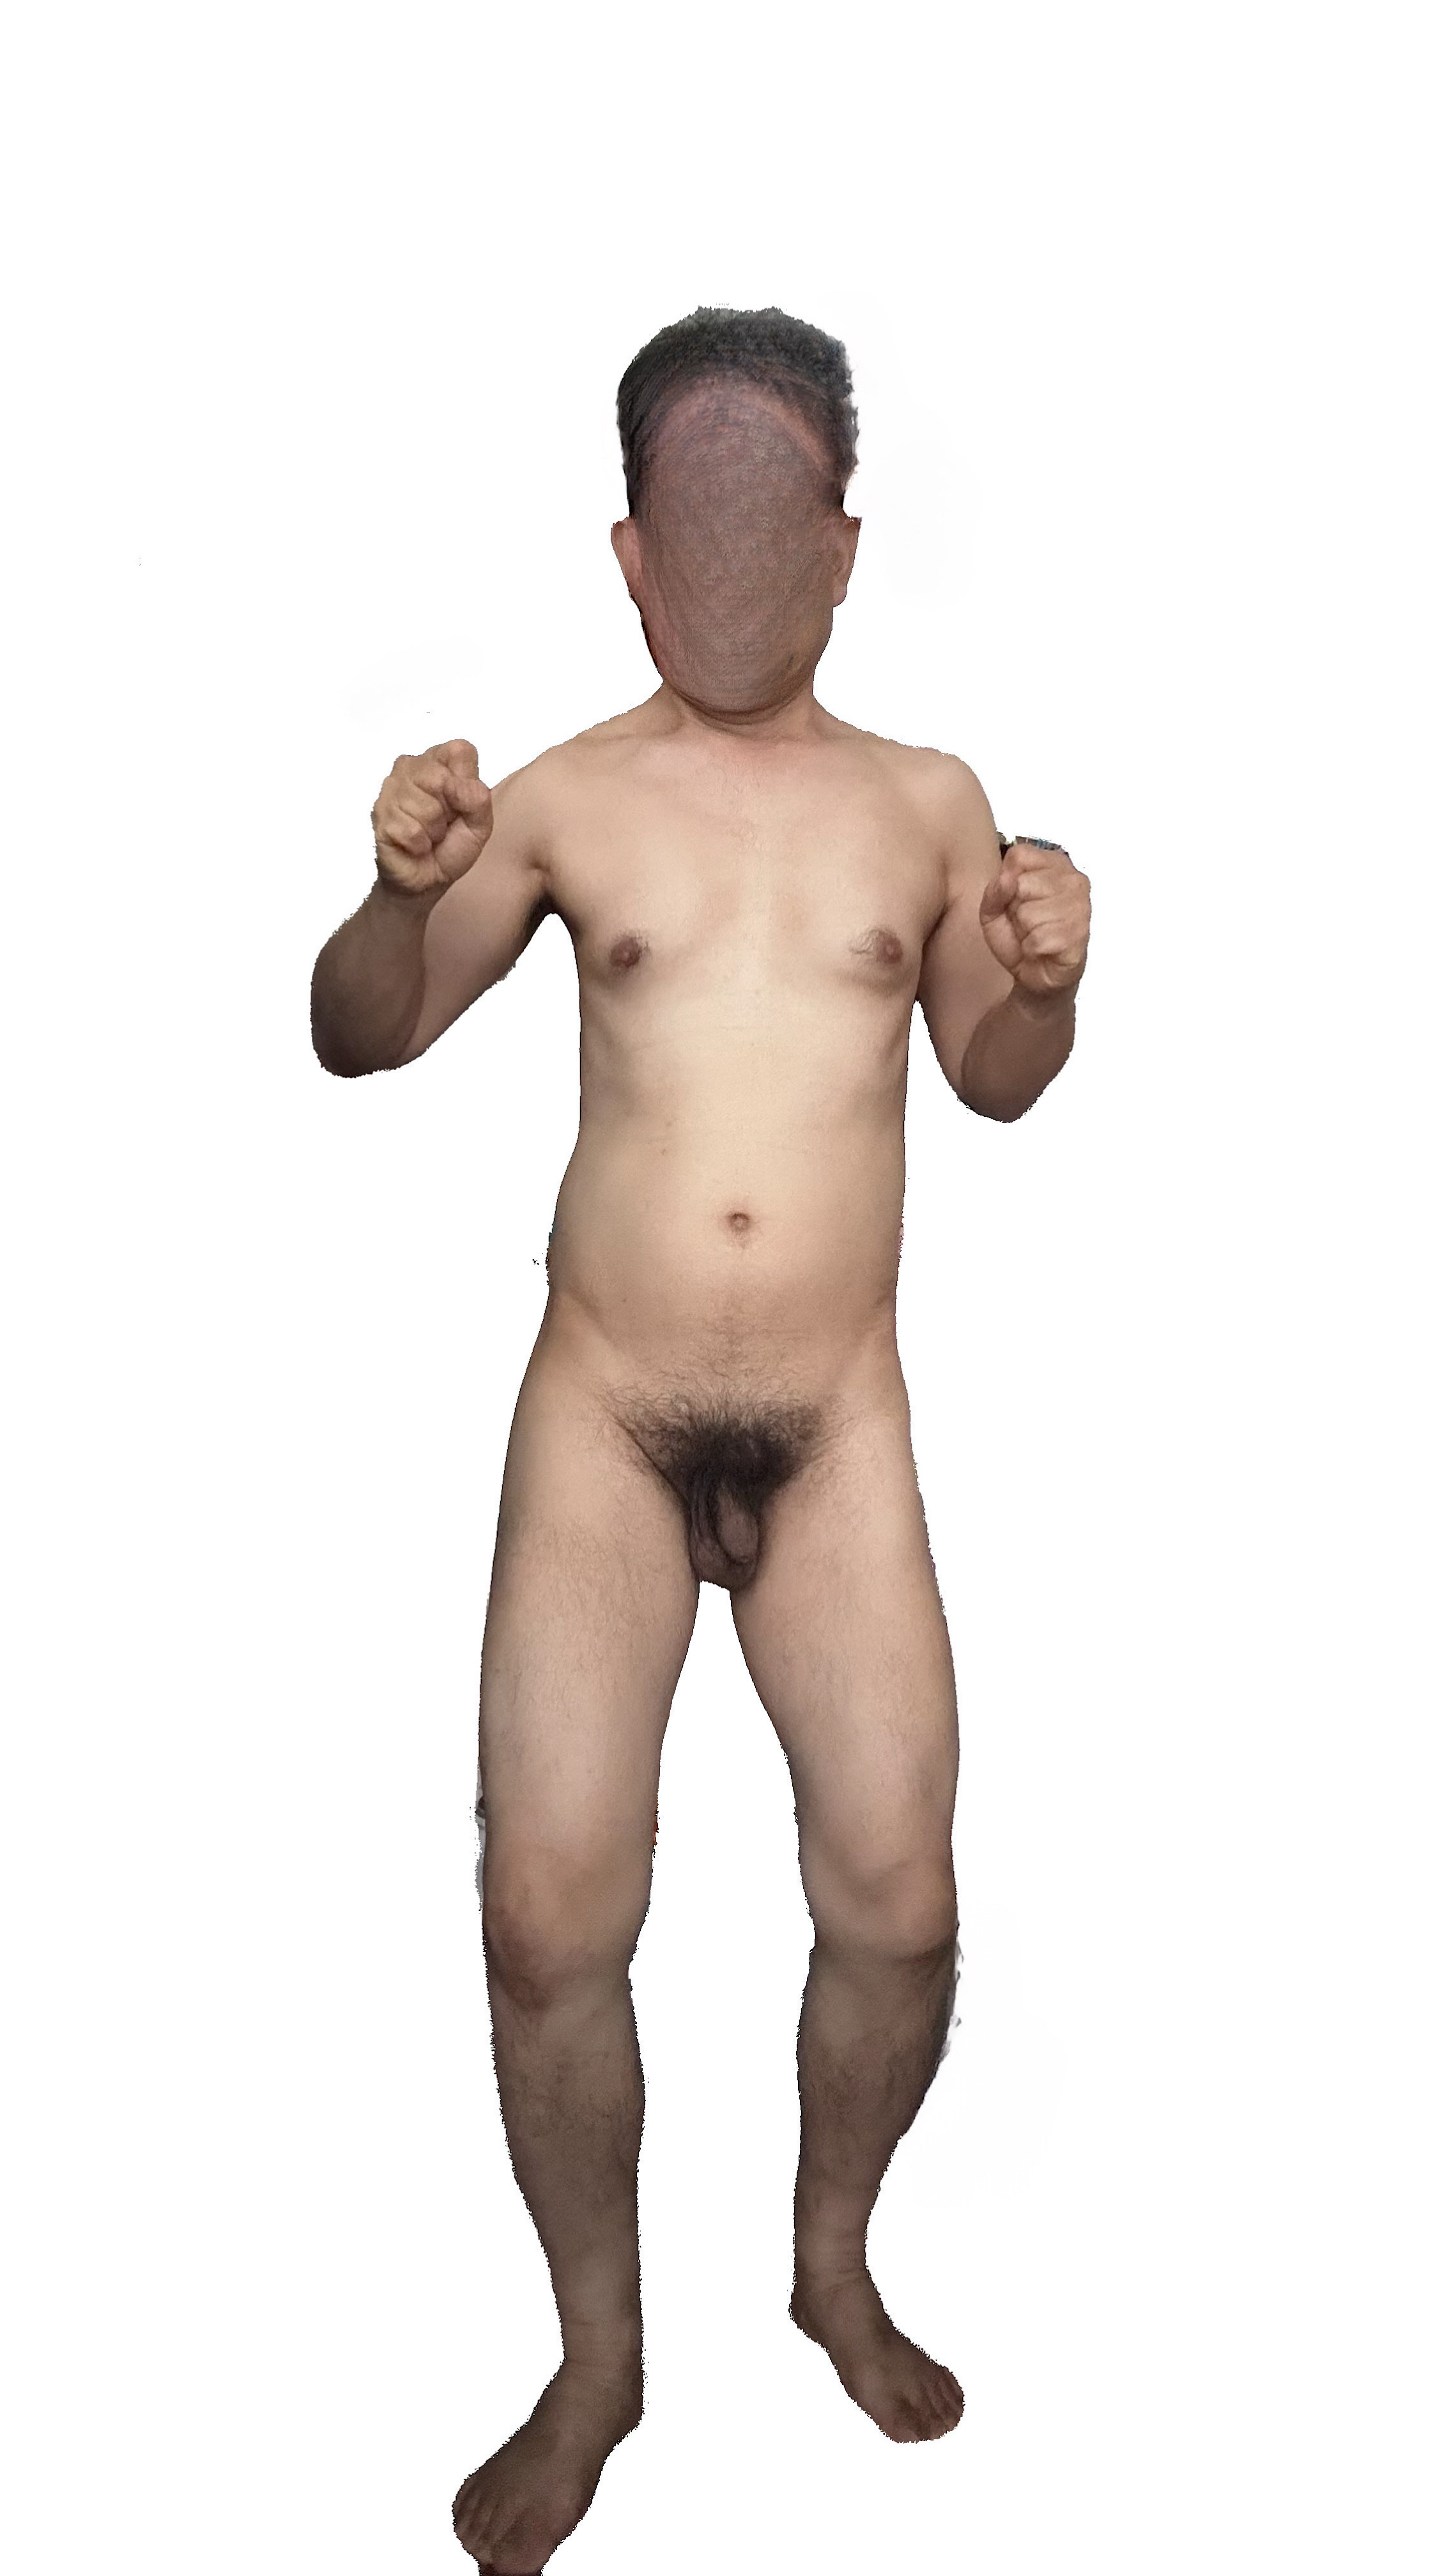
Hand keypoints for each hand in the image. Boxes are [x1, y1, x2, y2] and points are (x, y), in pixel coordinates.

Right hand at [371, 738, 493, 899]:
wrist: (428, 880)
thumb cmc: (452, 846)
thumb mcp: (480, 823)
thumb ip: (478, 799)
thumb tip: (456, 785)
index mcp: (437, 761)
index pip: (459, 750)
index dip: (465, 783)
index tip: (459, 804)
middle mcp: (409, 767)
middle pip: (439, 778)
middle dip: (449, 811)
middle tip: (443, 823)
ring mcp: (390, 790)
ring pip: (426, 807)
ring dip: (434, 831)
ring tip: (428, 835)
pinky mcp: (379, 816)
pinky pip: (411, 830)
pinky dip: (420, 845)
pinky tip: (415, 845)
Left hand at [980, 837, 1090, 998]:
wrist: (1036, 972)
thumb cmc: (1019, 935)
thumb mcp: (993, 910)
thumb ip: (994, 890)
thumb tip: (1007, 878)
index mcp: (1055, 864)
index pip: (1020, 855)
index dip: (1007, 881)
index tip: (1015, 898)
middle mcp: (1074, 880)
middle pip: (1023, 884)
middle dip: (1016, 909)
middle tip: (1026, 921)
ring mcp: (1081, 906)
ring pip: (1029, 914)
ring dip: (1024, 931)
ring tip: (1034, 934)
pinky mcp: (1080, 934)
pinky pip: (1039, 939)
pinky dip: (1031, 948)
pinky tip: (1042, 948)